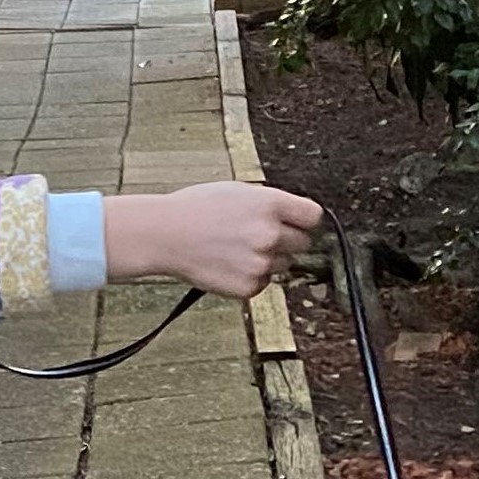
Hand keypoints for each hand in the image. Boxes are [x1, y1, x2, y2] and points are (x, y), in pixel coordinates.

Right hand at [103, 182, 323, 300]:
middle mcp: (270, 234)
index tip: (296, 223)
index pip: (312, 217)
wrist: (165, 234)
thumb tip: (292, 215)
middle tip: (260, 238)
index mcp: (270, 204)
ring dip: (267, 260)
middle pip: (302, 243)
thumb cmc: (196, 209)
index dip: (303, 220)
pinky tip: (228, 264)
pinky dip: (250, 277)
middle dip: (286, 241)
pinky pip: (263, 283)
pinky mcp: (249, 286)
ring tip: (236, 249)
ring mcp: (261, 263)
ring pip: (283, 265)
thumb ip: (269, 204)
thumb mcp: (238, 192)